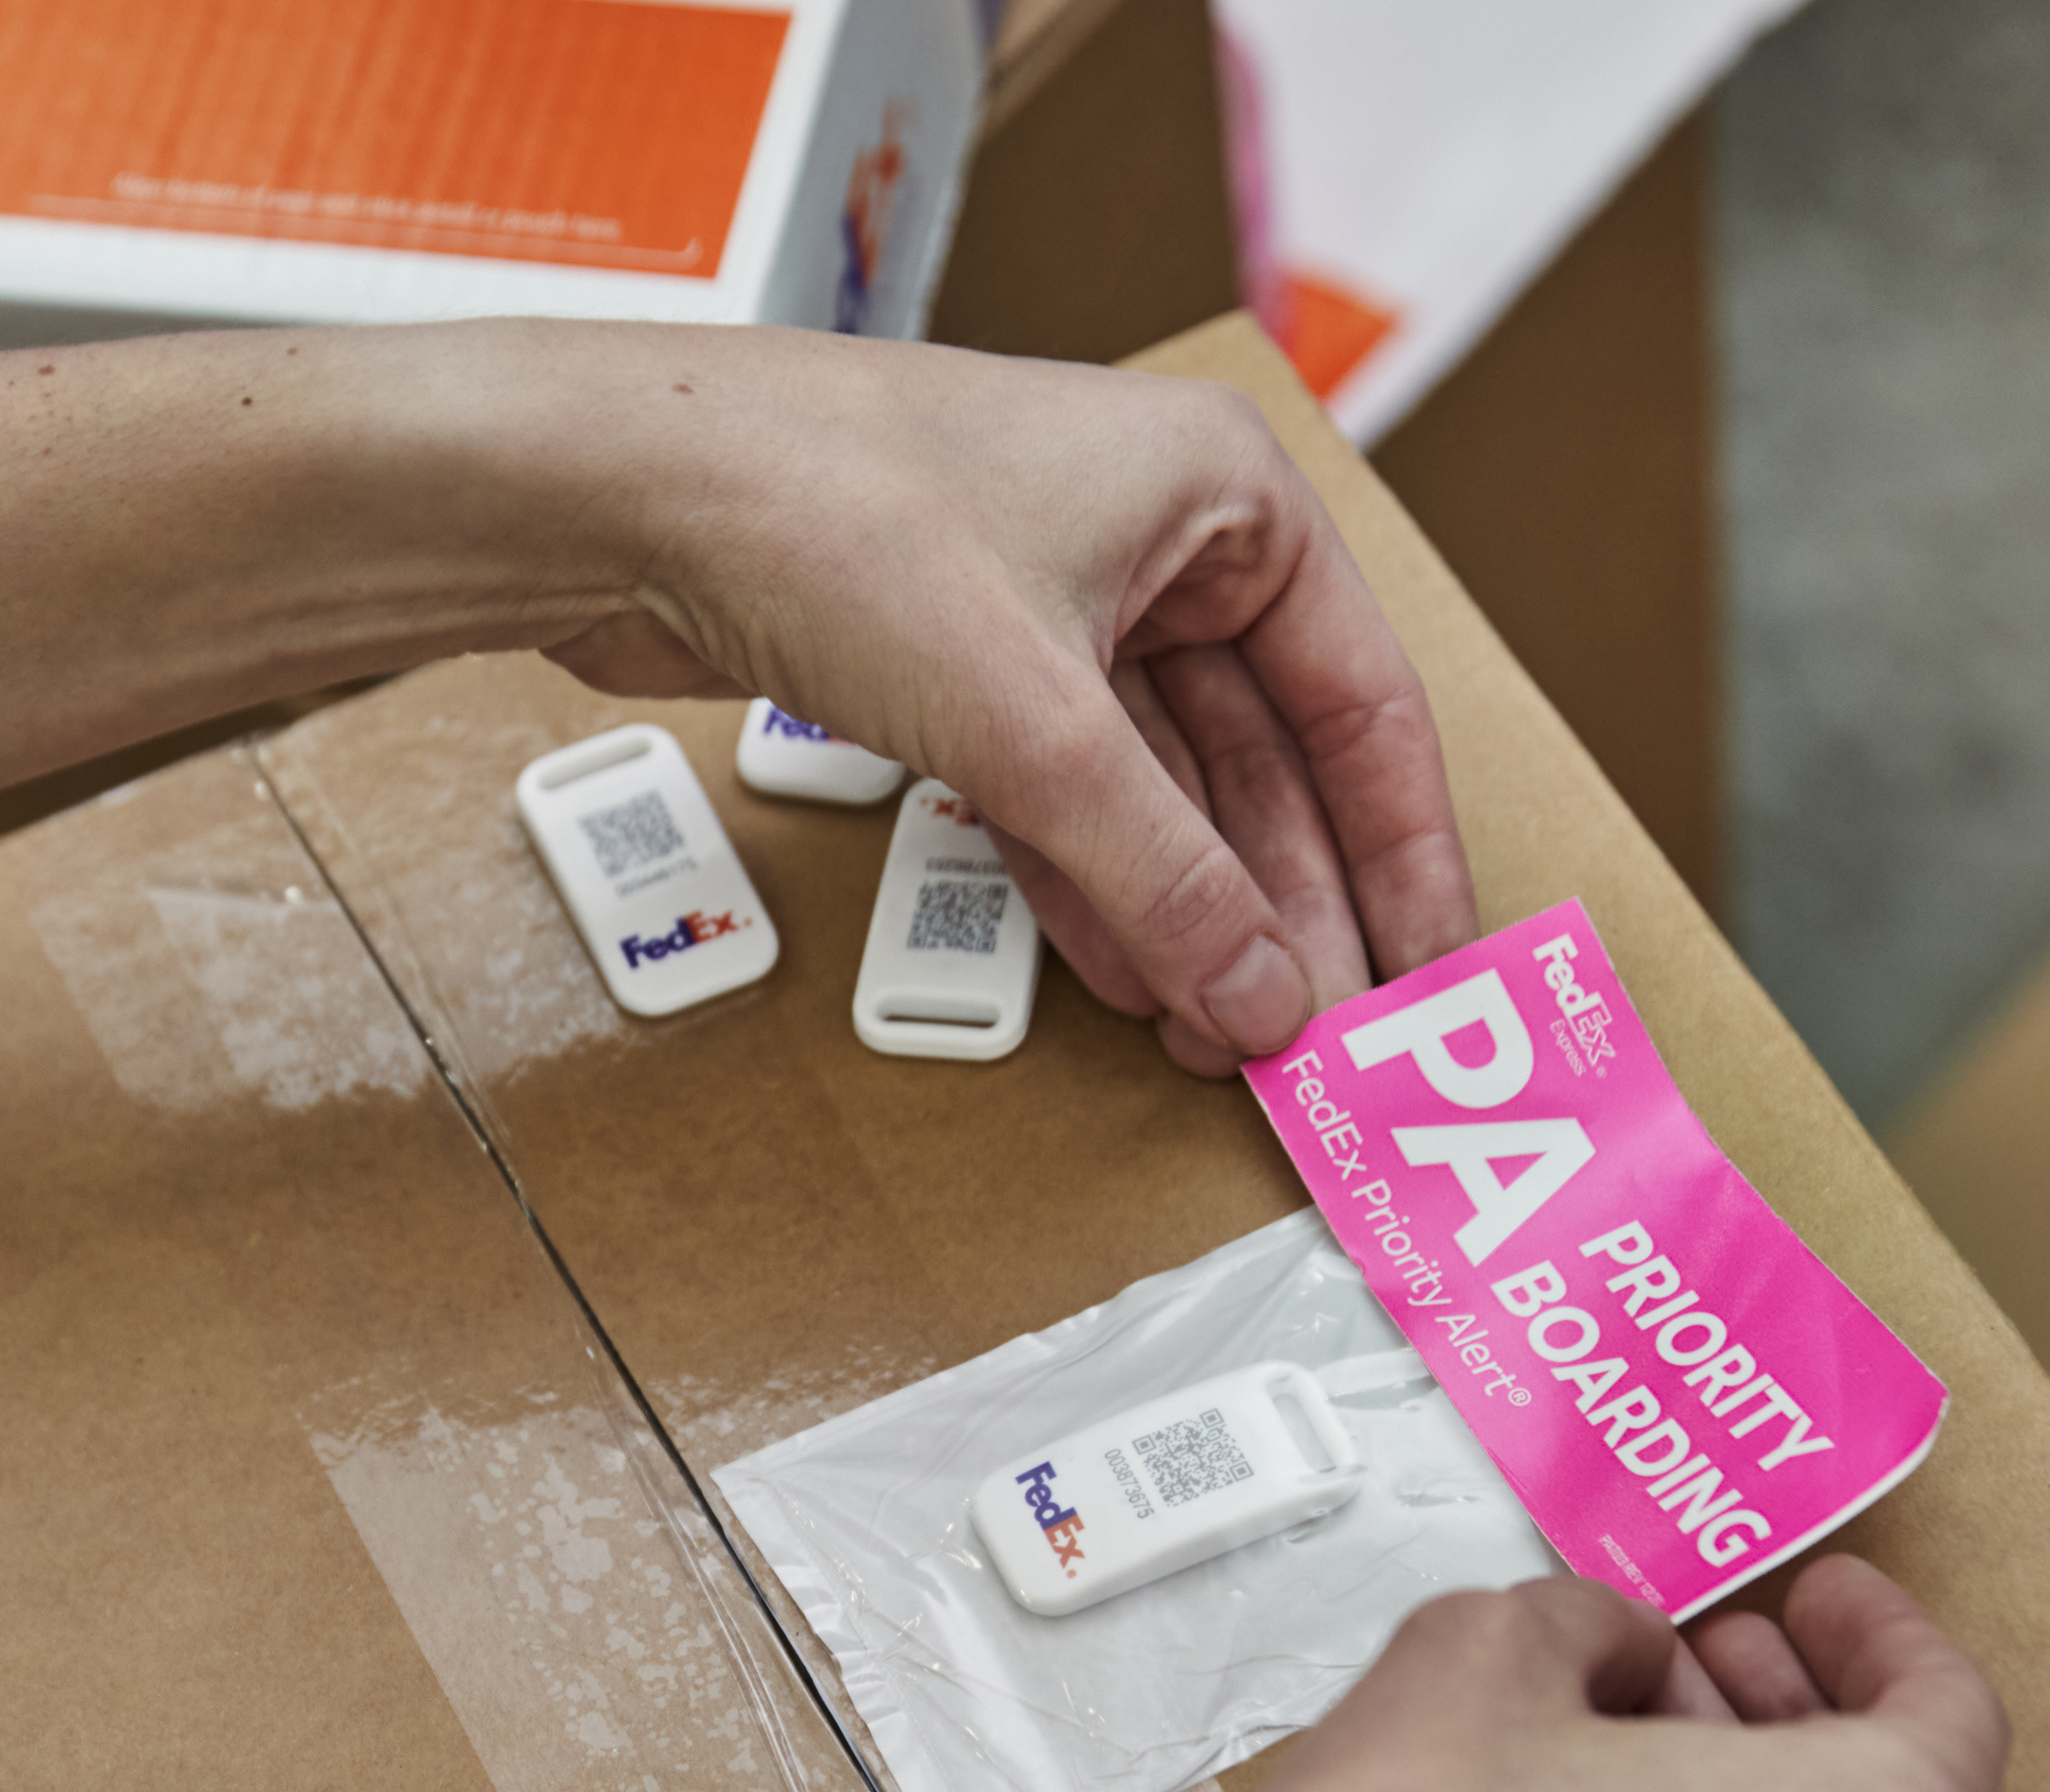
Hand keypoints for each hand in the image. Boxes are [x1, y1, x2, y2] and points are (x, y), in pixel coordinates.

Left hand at [524, 334, 1476, 1074]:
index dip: (1401, 856)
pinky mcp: (957, 660)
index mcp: (1224, 495)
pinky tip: (1128, 979)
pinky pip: (1062, 793)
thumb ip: (1163, 874)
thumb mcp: (1034, 722)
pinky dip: (1093, 883)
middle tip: (1310, 1041)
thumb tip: (1267, 996)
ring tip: (1221, 1039)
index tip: (1427, 976)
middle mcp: (1154, 537)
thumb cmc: (831, 515)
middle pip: (1264, 760)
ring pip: (1158, 789)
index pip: (1364, 702)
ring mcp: (1052, 599)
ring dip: (1187, 915)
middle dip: (1283, 908)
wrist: (621, 492)